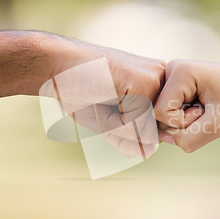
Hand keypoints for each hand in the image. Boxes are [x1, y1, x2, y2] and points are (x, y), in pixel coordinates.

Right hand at [43, 35, 165, 156]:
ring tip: (104, 96)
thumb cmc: (80, 88)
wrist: (57, 65)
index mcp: (156, 87)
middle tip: (103, 100)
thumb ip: (129, 139)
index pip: (156, 131)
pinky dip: (114, 120)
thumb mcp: (107, 121)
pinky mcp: (147, 83)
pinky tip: (104, 94)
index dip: (126, 130)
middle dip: (123, 129)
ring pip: (148, 132)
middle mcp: (162, 81)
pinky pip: (138, 124)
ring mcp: (157, 80)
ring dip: (117, 125)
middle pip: (155, 133)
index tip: (106, 103)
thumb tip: (150, 152)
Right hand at [154, 59, 219, 152]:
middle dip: (185, 122)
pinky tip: (203, 107)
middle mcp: (171, 69)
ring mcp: (172, 75)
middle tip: (210, 109)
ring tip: (208, 108)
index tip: (208, 111)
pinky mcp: (175, 83)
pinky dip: (187, 117)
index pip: (161, 114)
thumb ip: (189, 138)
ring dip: (187, 121)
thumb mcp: (219, 124)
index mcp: (180, 71)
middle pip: (160, 115)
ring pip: (164, 116)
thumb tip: (163, 138)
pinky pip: (170, 112)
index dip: (184, 123)